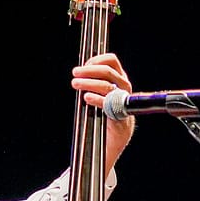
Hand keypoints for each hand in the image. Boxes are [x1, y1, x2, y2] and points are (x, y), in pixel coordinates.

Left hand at [74, 51, 134, 170]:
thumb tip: (79, 71)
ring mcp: (124, 102)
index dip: (96, 60)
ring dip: (89, 83)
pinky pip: (109, 104)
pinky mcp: (121, 117)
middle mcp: (124, 88)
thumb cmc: (103, 116)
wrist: (113, 141)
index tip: (84, 65)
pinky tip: (87, 98)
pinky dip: (96, 99)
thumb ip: (93, 82)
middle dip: (89, 71)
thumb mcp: (99, 94)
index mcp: (119, 79)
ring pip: (108, 86)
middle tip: (75, 74)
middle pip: (108, 72)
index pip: (112, 61)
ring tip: (76, 84)